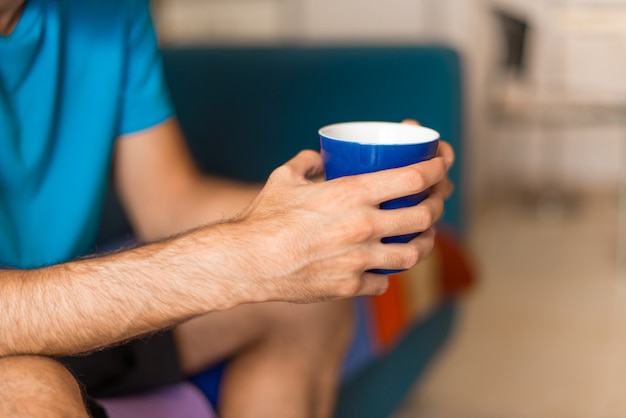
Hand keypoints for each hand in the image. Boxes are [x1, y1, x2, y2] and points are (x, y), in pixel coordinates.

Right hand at [230, 144, 453, 303]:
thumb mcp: (284, 177)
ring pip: (414, 253)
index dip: (438, 167)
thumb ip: (306, 161)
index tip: (443, 164)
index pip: (414, 177)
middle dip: (439, 203)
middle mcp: (364, 226)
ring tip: (421, 236)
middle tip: (435, 198)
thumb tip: (318, 158)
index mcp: (352, 193)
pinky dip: (385, 273)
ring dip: (424, 242)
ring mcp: (360, 260)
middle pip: (424, 215)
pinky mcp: (350, 286)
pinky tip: (381, 266)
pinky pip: (382, 281)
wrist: (247, 262)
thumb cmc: (264, 218)